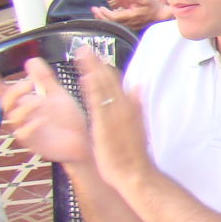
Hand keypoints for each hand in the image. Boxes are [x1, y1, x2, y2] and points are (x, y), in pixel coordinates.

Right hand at [0, 57, 91, 163]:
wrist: (82, 142)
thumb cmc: (67, 120)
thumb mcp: (58, 96)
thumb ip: (45, 79)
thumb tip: (32, 60)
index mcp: (27, 102)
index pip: (5, 92)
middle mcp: (23, 115)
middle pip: (6, 102)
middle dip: (14, 90)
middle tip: (30, 84)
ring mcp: (26, 129)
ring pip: (13, 117)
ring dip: (25, 106)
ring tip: (42, 101)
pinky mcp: (33, 142)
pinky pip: (23, 134)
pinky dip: (31, 125)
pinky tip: (42, 120)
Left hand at [74, 46, 151, 185]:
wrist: (136, 173)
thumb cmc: (133, 155)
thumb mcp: (138, 126)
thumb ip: (136, 104)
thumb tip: (138, 86)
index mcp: (129, 108)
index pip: (115, 83)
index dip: (104, 68)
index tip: (95, 55)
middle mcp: (124, 108)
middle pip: (109, 80)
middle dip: (96, 63)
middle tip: (84, 47)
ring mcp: (115, 116)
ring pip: (104, 88)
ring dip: (92, 70)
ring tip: (82, 55)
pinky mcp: (106, 126)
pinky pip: (98, 105)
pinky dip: (93, 90)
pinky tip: (86, 78)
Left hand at [93, 0, 168, 29]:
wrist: (161, 16)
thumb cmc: (153, 6)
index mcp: (130, 16)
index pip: (113, 17)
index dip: (105, 13)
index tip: (99, 7)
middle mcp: (128, 23)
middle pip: (110, 22)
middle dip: (101, 16)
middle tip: (94, 9)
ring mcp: (129, 26)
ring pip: (113, 24)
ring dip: (104, 18)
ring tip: (97, 13)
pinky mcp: (131, 26)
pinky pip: (117, 25)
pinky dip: (110, 20)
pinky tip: (107, 16)